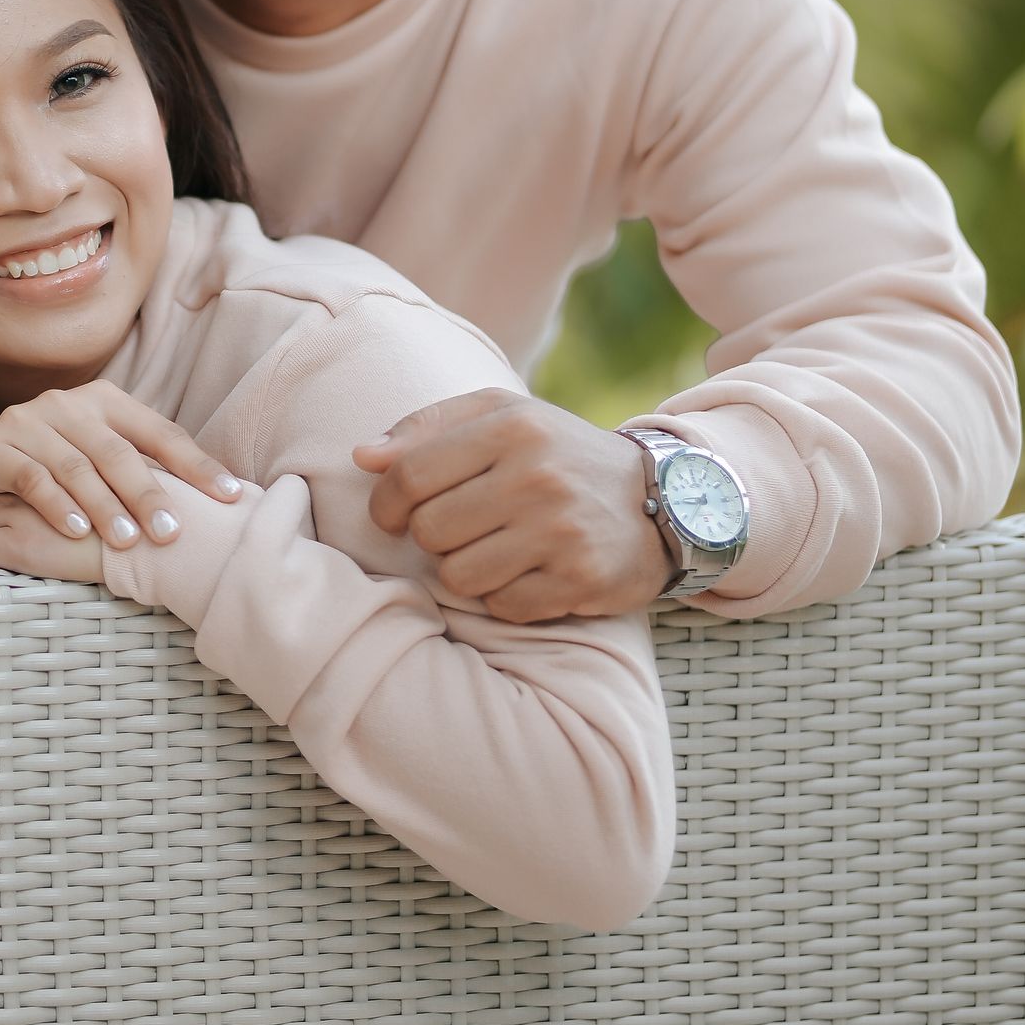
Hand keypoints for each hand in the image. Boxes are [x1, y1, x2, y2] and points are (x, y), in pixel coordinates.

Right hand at [0, 381, 239, 549]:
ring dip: (104, 506)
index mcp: (105, 401)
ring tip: (128, 541)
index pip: (159, 432)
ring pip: (75, 466)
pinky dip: (57, 507)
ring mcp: (27, 422)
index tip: (230, 496)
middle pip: (117, 451)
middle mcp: (66, 403)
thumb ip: (149, 468)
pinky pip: (31, 478)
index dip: (196, 465)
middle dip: (147, 494)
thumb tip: (224, 497)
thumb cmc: (61, 465)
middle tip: (171, 532)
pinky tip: (77, 531)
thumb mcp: (105, 457)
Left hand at [354, 390, 672, 620]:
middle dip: (433, 536)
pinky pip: (502, 606)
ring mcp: (562, 531)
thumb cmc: (557, 456)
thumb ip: (426, 428)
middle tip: (460, 529)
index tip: (392, 514)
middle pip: (429, 530)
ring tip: (495, 550)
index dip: (386, 502)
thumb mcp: (501, 418)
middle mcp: (538, 476)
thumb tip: (362, 456)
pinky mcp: (580, 580)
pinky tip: (528, 573)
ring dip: (465, 570)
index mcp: (513, 426)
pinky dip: (504, 597)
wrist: (663, 500)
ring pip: (458, 576)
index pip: (410, 474)